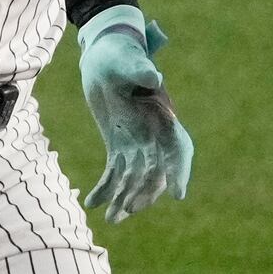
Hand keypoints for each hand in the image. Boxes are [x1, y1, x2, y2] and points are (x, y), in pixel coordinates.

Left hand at [77, 5, 193, 223]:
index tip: (178, 194)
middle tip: (130, 209)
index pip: (179, 148)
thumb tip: (153, 77)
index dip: (180, 170)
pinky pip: (116, 172)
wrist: (103, 56)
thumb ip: (140, 69)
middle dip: (146, 192)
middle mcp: (154, 133)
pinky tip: (92, 203)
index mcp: (164, 115)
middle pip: (158, 171)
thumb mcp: (127, 59)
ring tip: (111, 219)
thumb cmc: (119, 53)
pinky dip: (106, 188)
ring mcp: (137, 141)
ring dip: (126, 198)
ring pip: (136, 178)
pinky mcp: (119, 144)